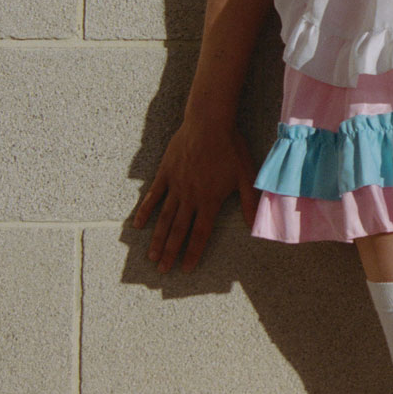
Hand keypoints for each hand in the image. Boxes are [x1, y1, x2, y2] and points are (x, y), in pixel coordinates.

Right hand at [132, 115, 258, 272]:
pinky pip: (153, 196)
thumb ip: (250, 202)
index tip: (185, 269)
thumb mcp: (246, 175)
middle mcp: (190, 197)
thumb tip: (255, 224)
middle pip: (178, 231)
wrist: (209, 122)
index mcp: (209, 200)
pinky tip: (138, 225)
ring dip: (157, 239)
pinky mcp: (165, 173)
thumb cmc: (230, 147)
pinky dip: (145, 211)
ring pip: (164, 218)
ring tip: (151, 257)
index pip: (200, 233)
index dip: (192, 252)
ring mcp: (175, 185)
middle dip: (171, 252)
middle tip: (162, 271)